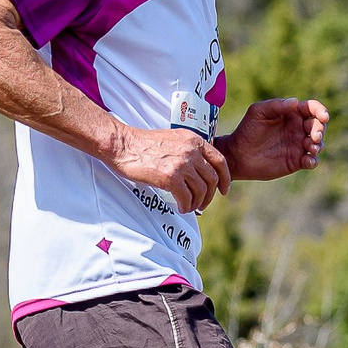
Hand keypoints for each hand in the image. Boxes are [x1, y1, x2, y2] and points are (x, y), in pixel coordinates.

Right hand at [110, 124, 229, 212]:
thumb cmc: (143, 145)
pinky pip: (186, 198)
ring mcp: (182, 164)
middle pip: (212, 179)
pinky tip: (180, 208)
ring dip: (196, 203)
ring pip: (201, 190)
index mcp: (194, 140)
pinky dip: (186, 206)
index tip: (223, 190)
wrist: (123, 145)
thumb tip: (198, 173)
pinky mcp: (170, 177)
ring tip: (188, 207)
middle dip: (210, 196)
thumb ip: (188, 151)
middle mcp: (191, 151)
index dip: (225, 179)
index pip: (220, 161)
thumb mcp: (173, 140)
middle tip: (202, 204)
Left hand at [222, 98, 330, 181]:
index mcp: (291, 114)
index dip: (320, 111)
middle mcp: (298, 129)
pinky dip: (314, 161)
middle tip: (314, 137)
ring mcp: (298, 146)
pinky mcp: (296, 161)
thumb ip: (276, 105)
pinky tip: (308, 160)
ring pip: (318, 144)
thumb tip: (296, 102)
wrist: (238, 155)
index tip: (323, 116)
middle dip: (320, 130)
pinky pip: (312, 161)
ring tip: (310, 147)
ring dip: (318, 145)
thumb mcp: (258, 112)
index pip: (311, 109)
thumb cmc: (247, 130)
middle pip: (318, 126)